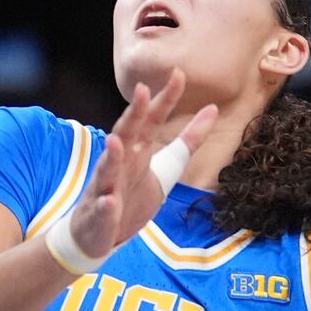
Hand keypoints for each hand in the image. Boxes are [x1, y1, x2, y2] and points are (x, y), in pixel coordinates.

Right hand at [68, 70, 219, 258]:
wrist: (97, 235)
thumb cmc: (130, 196)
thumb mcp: (166, 167)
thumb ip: (188, 140)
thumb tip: (213, 108)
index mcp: (137, 151)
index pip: (152, 120)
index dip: (165, 100)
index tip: (178, 75)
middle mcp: (120, 164)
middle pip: (126, 135)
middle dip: (133, 114)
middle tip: (142, 91)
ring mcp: (106, 188)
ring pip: (107, 168)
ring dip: (111, 156)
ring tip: (116, 140)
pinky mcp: (101, 216)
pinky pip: (103, 209)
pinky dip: (106, 205)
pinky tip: (110, 202)